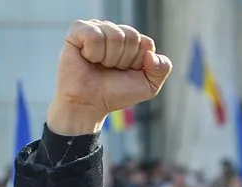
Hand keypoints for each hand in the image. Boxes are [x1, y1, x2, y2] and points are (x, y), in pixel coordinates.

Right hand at [48, 19, 171, 134]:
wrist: (90, 103)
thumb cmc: (117, 93)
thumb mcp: (149, 86)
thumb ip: (162, 68)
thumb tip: (151, 54)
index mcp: (134, 41)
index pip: (147, 43)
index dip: (138, 62)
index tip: (128, 72)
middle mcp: (116, 31)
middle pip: (132, 36)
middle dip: (124, 60)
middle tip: (112, 69)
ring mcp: (97, 28)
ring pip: (115, 36)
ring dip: (109, 58)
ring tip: (100, 65)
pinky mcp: (78, 29)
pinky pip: (94, 36)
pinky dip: (93, 53)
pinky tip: (88, 58)